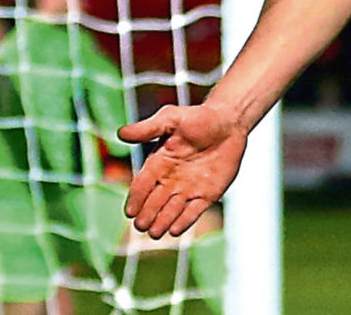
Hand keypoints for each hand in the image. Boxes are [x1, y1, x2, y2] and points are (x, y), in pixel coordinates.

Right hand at [119, 103, 247, 238]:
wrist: (229, 122)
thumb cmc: (198, 117)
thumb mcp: (171, 118)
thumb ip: (148, 128)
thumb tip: (121, 133)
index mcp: (158, 163)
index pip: (142, 184)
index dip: (135, 198)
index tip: (130, 211)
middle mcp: (170, 180)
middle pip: (154, 202)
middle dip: (147, 214)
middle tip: (141, 226)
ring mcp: (189, 189)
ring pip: (171, 210)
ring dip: (162, 222)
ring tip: (155, 233)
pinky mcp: (207, 194)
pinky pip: (194, 211)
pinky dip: (185, 221)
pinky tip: (176, 230)